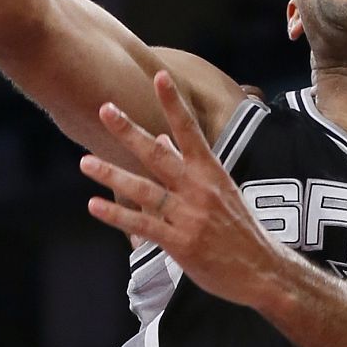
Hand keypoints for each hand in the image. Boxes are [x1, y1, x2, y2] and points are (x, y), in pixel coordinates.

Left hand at [80, 71, 291, 308]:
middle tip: (105, 109)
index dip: (174, 103)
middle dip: (130, 131)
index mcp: (211, 171)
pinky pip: (143, 225)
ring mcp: (189, 216)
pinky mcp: (180, 243)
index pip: (190, 129)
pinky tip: (95, 205)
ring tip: (85, 162)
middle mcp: (199, 188)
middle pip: (159, 154)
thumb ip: (190, 164)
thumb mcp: (221, 189)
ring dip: (112, 174)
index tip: (160, 76)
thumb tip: (165, 137)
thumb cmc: (240, 228)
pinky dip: (117, 215)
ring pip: (145, 190)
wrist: (262, 269)